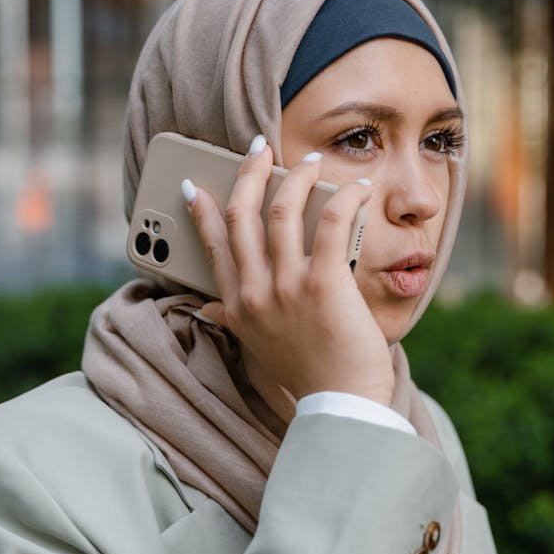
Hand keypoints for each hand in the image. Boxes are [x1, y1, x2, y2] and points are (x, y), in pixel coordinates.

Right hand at [183, 137, 394, 405]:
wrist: (341, 404)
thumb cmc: (307, 374)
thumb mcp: (257, 347)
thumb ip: (233, 321)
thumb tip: (207, 309)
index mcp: (237, 306)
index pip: (212, 245)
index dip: (203, 210)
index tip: (196, 185)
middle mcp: (255, 293)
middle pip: (242, 215)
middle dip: (248, 173)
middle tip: (258, 148)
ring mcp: (287, 287)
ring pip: (283, 211)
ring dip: (296, 176)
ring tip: (309, 160)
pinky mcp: (324, 284)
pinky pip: (331, 223)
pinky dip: (344, 198)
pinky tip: (357, 188)